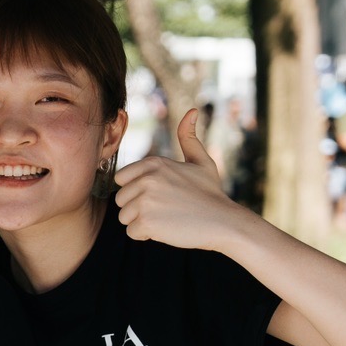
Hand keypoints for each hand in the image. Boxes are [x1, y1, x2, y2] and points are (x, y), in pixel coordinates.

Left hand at [114, 109, 251, 250]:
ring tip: (167, 218)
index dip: (137, 190)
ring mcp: (145, 200)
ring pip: (124, 216)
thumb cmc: (211, 193)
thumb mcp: (201, 161)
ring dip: (141, 222)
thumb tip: (192, 111)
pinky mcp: (146, 221)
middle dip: (138, 208)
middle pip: (120, 199)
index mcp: (153, 163)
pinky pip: (132, 232)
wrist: (224, 222)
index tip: (160, 195)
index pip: (121, 179)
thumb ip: (189, 138)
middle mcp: (146, 178)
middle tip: (166, 209)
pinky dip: (146, 234)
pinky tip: (167, 228)